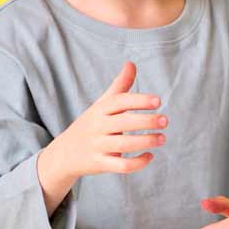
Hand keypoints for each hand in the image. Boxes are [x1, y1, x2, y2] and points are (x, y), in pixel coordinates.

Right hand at [37, 61, 164, 214]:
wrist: (63, 153)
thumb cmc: (91, 124)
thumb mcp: (101, 104)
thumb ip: (119, 86)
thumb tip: (131, 63)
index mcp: (99, 110)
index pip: (119, 102)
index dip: (138, 100)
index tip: (158, 101)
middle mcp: (97, 127)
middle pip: (123, 123)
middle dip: (147, 121)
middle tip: (165, 121)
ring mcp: (97, 146)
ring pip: (124, 145)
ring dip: (146, 141)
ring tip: (162, 138)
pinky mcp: (99, 164)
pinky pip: (120, 165)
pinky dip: (137, 162)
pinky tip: (150, 156)